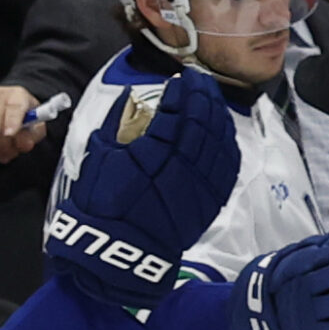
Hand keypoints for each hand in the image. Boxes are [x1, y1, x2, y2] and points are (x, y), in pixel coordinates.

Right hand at [0, 85, 47, 162]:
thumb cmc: (22, 119)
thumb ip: (32, 136)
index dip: (11, 122)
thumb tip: (24, 143)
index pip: (13, 107)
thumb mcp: (35, 128)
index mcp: (17, 95)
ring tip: (1, 151)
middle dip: (2, 146)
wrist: (4, 108)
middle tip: (10, 152)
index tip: (10, 135)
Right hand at [45, 67, 238, 310]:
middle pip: (203, 121)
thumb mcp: (100, 158)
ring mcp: (201, 183)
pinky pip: (228, 165)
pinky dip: (227, 143)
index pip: (178, 110)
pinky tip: (223, 131)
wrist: (120, 251)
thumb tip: (131, 98)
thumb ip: (118, 124)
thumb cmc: (102, 204)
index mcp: (154, 150)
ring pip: (219, 140)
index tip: (180, 78)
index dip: (182, 90)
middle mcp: (183, 164)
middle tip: (200, 81)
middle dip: (203, 96)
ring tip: (211, 100)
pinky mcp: (211, 200)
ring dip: (218, 115)